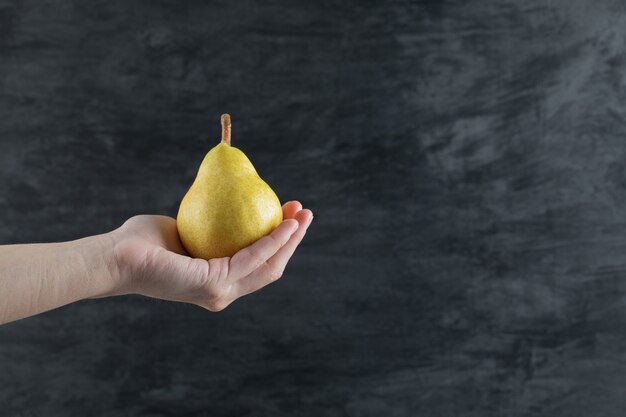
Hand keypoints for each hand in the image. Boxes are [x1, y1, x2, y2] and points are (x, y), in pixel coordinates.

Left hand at [110, 201, 312, 310]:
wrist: (115, 256)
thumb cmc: (143, 242)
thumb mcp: (187, 230)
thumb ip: (210, 228)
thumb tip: (228, 206)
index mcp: (216, 282)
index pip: (257, 265)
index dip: (279, 243)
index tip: (289, 216)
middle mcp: (222, 292)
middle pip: (270, 268)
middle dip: (292, 241)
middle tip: (305, 214)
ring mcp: (219, 292)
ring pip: (268, 265)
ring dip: (290, 239)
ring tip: (302, 215)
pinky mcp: (213, 284)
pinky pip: (252, 256)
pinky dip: (273, 240)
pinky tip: (283, 222)